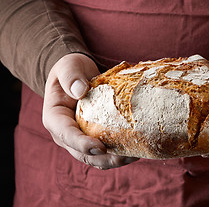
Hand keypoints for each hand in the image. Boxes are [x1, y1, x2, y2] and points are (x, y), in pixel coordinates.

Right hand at [42, 53, 138, 168]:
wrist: (78, 75)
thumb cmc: (72, 70)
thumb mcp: (68, 66)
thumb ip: (71, 76)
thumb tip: (80, 90)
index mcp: (55, 118)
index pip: (66, 135)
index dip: (82, 144)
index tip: (100, 147)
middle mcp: (66, 134)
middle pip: (82, 154)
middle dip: (104, 159)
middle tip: (125, 157)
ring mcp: (80, 138)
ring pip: (96, 158)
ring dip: (114, 160)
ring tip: (134, 156)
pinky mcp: (94, 138)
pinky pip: (106, 152)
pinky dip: (119, 154)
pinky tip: (135, 150)